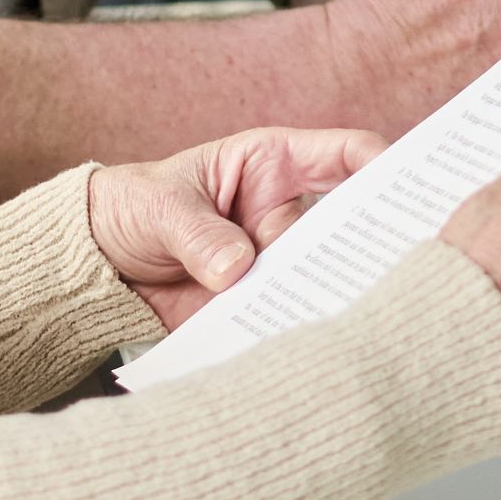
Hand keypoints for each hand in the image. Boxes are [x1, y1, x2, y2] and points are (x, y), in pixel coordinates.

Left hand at [89, 125, 381, 331]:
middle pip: (344, 224)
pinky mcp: (254, 305)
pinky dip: (293, 331)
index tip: (405, 185)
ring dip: (329, 292)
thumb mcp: (160, 208)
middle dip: (369, 241)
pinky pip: (283, 317)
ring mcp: (273, 262)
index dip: (380, 163)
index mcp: (272, 165)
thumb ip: (198, 234)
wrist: (95, 267)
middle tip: (392, 262)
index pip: (342, 154)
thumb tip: (237, 269)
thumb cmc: (133, 208)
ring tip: (347, 311)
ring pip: (319, 276)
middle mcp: (284, 214)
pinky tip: (303, 345)